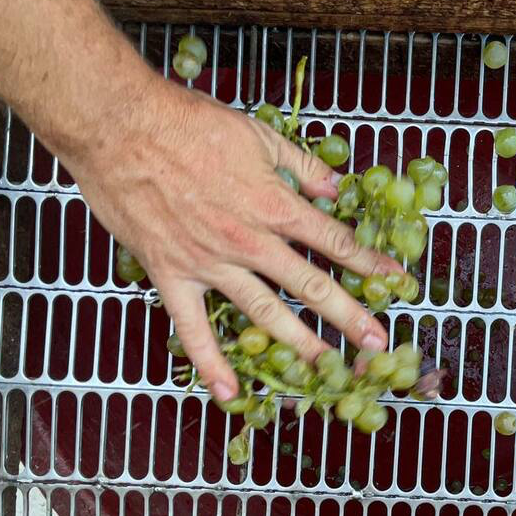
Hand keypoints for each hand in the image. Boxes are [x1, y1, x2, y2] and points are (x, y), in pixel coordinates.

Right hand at [67, 75, 397, 403]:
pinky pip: (193, 328)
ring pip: (264, 312)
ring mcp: (211, 262)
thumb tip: (336, 188)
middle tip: (377, 345)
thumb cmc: (185, 122)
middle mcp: (249, 240)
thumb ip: (301, 165)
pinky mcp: (172, 274)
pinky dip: (211, 362)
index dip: (370, 264)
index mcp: (274, 204)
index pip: (335, 241)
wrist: (119, 125)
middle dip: (349, 316)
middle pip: (310, 285)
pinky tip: (230, 393)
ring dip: (300, 344)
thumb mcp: (257, 134)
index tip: (396, 282)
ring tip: (327, 371)